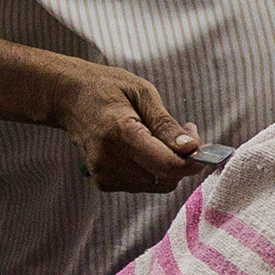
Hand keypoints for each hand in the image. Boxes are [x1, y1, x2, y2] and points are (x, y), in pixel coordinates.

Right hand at [54, 62, 203, 192]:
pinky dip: (152, 170)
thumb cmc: (108, 88)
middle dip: (181, 159)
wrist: (70, 98)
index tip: (204, 150)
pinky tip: (145, 148)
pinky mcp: (103, 183)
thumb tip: (191, 148)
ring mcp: (103, 174)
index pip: (164, 164)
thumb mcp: (143, 93)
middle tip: (183, 131)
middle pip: (164, 178)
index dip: (191, 163)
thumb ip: (167, 124)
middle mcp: (108, 159)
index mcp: (119, 132)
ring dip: (167, 165)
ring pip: (157, 184)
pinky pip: (143, 185)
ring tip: (159, 136)